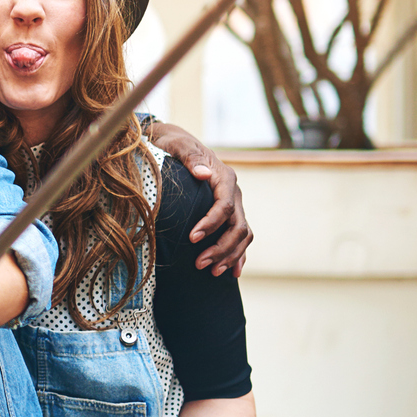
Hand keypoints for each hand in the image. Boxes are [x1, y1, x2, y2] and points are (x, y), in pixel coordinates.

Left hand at [143, 120, 250, 275]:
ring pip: (242, 235)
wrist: (177, 144)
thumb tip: (202, 173)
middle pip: (238, 225)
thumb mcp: (177, 145)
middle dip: (221, 247)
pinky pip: (240, 237)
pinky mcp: (229, 214)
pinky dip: (238, 255)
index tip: (192, 238)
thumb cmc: (173, 145)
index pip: (224, 206)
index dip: (211, 224)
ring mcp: (234, 204)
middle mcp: (233, 192)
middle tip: (199, 263)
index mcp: (224, 177)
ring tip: (212, 272)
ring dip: (229, 255)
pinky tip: (231, 272)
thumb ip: (189, 157)